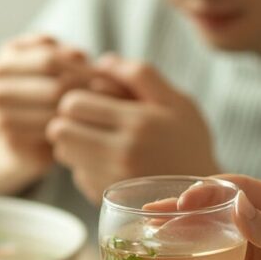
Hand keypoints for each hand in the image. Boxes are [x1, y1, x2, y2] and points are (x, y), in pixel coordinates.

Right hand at [0, 34, 93, 194]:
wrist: (25, 141)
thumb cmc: (46, 94)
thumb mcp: (53, 67)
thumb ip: (64, 55)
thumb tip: (79, 55)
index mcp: (4, 60)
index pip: (49, 57)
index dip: (80, 65)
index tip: (104, 73)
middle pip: (53, 84)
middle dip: (86, 88)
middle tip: (111, 95)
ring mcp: (0, 115)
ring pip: (54, 109)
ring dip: (84, 109)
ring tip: (106, 108)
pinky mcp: (12, 141)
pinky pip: (51, 132)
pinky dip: (74, 128)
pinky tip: (89, 126)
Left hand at [46, 53, 218, 203]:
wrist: (200, 194)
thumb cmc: (189, 141)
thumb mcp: (177, 101)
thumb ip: (141, 75)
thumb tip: (102, 60)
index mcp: (138, 122)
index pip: (73, 104)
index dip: (74, 98)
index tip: (89, 101)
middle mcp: (122, 153)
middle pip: (60, 131)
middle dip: (67, 121)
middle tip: (85, 120)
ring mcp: (112, 180)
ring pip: (63, 154)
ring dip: (72, 144)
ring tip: (96, 140)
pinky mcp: (106, 199)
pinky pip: (76, 176)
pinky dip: (85, 167)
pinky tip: (108, 163)